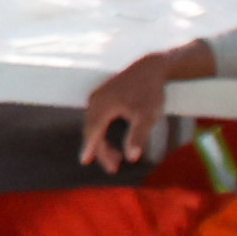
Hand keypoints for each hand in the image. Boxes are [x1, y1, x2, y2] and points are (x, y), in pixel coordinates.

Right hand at [79, 55, 176, 169]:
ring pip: (95, 124)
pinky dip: (103, 131)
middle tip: (114, 167)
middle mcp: (96, 101)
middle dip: (101, 150)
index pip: (93, 132)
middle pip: (92, 130)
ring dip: (102, 142)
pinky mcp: (104, 95)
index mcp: (102, 106)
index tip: (85, 161)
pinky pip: (98, 117)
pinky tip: (112, 138)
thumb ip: (138, 137)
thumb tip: (132, 157)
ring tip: (117, 157)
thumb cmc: (149, 92)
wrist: (152, 68)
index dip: (90, 148)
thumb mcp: (147, 116)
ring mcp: (98, 96)